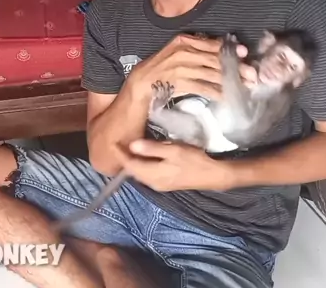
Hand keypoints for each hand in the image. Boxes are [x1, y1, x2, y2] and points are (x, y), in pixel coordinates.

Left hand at [119, 139, 233, 191]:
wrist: (214, 176)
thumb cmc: (193, 161)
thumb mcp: (173, 151)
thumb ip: (152, 149)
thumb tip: (132, 146)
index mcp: (152, 175)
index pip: (129, 165)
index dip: (119, 154)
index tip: (112, 142)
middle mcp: (152, 183)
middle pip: (132, 170)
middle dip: (124, 158)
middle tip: (118, 143)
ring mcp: (159, 185)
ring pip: (139, 173)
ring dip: (133, 162)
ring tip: (128, 148)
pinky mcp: (165, 183)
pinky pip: (147, 174)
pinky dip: (142, 165)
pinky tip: (143, 157)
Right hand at [126, 34, 256, 101]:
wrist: (139, 85)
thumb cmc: (160, 70)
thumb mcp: (176, 54)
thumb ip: (196, 52)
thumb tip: (222, 55)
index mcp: (182, 41)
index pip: (212, 44)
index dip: (230, 50)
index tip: (244, 54)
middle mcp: (183, 52)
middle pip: (215, 59)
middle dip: (236, 68)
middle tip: (252, 75)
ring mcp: (180, 67)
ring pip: (212, 73)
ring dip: (230, 81)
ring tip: (245, 86)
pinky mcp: (179, 83)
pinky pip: (203, 87)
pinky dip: (216, 92)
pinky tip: (226, 97)